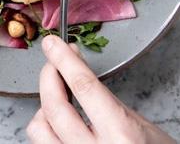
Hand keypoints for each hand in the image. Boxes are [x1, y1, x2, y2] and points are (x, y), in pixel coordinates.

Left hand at [26, 35, 174, 143]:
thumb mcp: (140, 125)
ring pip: (39, 130)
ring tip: (58, 102)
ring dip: (44, 110)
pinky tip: (59, 124)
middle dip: (48, 78)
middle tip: (52, 65)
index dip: (64, 61)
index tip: (53, 45)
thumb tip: (74, 74)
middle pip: (54, 107)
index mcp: (121, 136)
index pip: (84, 87)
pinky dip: (48, 130)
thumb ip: (106, 103)